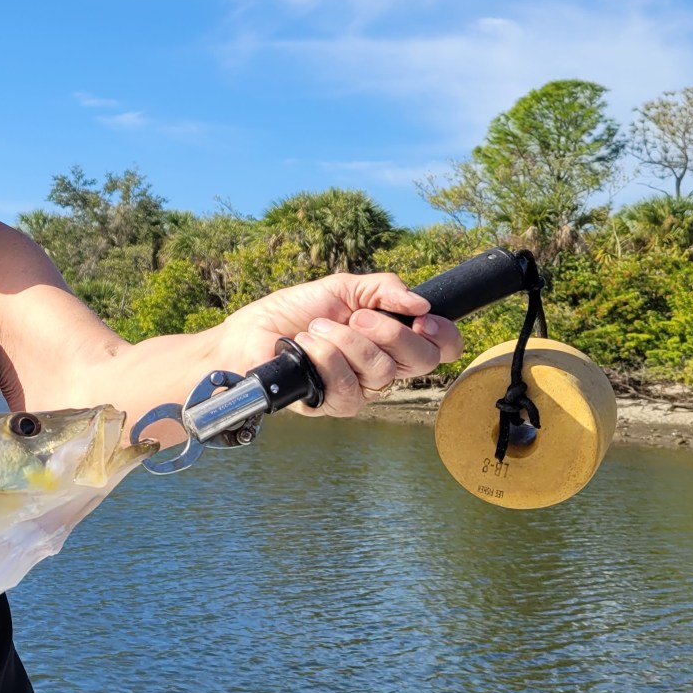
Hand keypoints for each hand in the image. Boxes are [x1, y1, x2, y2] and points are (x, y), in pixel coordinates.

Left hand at [222, 273, 463, 417]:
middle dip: (390, 333)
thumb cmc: (293, 312)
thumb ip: (383, 289)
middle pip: (420, 361)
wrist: (249, 333)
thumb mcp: (342, 288)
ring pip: (382, 372)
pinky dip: (326, 359)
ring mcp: (359, 388)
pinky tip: (306, 346)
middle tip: (357, 317)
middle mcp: (381, 366)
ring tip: (316, 328)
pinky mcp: (333, 404)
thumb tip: (420, 302)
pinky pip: (349, 387)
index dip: (443, 335)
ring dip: (346, 342)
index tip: (422, 318)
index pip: (439, 347)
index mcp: (390, 338)